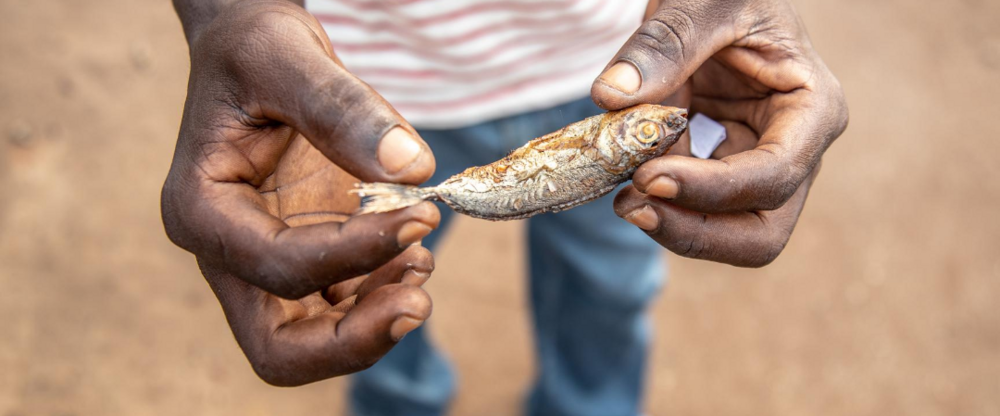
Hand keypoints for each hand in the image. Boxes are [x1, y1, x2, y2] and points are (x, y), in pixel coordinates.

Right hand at [162, 0, 438, 383]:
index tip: (418, 216)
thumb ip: (343, 109)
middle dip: (352, 340)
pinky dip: (381, 295)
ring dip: (376, 319)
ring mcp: (265, 266)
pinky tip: (412, 252)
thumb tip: (413, 168)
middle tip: (418, 302)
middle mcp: (227, 253)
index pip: (279, 266)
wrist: (257, 54)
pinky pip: (342, 309)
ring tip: (422, 256)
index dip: (353, 255)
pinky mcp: (304, 262)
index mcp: (201, 210)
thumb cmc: (254, 49)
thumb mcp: (287, 56)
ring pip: (314, 342)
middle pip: (279, 348)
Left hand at [592, 0, 847, 266]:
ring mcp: (757, 166)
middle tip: (632, 207)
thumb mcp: (703, 1)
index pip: (774, 176)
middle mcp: (794, 149)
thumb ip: (664, 45)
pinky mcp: (720, 169)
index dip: (712, 190)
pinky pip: (691, 205)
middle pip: (762, 233)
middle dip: (695, 231)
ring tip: (620, 191)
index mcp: (812, 109)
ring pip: (724, 231)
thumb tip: (612, 96)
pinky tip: (626, 173)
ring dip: (669, 221)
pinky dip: (657, 199)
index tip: (649, 177)